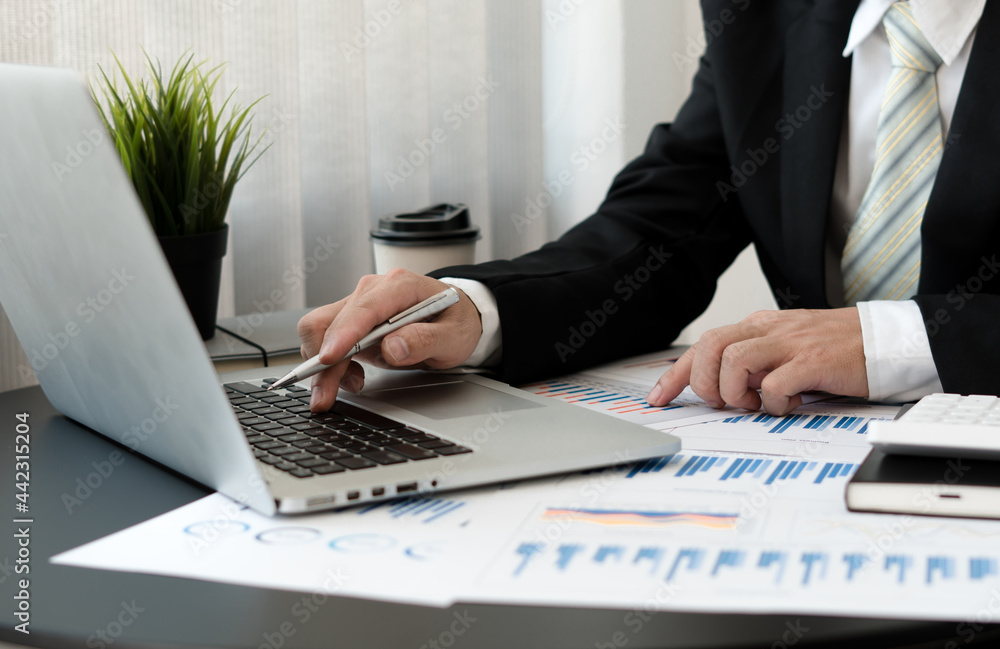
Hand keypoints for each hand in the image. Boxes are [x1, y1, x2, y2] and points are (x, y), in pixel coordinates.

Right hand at [297, 268, 482, 410]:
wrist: (454, 317)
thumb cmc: (455, 321)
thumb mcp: (454, 336)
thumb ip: (426, 340)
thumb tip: (393, 348)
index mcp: (400, 286)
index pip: (363, 309)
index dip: (343, 334)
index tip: (329, 359)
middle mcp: (372, 290)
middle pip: (330, 322)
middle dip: (322, 361)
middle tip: (325, 396)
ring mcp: (358, 305)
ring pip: (320, 331)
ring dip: (322, 366)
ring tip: (352, 385)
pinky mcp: (351, 321)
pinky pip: (327, 341)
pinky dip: (331, 365)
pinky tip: (355, 377)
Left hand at [645, 308, 868, 414]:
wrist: (885, 341)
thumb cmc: (834, 350)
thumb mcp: (785, 349)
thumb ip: (754, 362)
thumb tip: (720, 389)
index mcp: (758, 326)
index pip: (703, 345)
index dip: (675, 374)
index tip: (658, 398)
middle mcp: (769, 329)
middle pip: (710, 346)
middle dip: (703, 382)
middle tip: (723, 402)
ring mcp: (791, 343)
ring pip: (733, 361)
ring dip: (736, 391)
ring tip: (757, 402)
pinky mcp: (813, 362)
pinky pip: (774, 384)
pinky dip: (773, 402)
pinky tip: (789, 404)